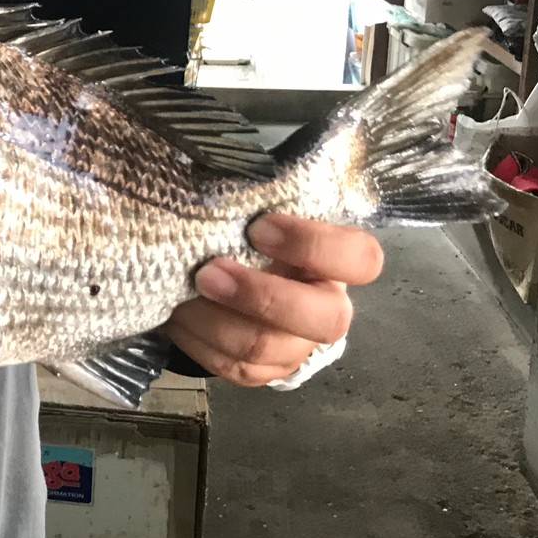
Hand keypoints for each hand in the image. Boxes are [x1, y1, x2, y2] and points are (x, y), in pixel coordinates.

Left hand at [163, 214, 383, 387]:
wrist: (230, 275)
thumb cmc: (244, 234)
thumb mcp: (255, 209)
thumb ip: (252, 195)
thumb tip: (213, 165)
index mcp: (335, 262)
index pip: (361, 258)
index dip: (313, 244)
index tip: (259, 227)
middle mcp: (326, 308)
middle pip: (324, 319)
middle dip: (261, 297)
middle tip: (208, 272)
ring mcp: (296, 347)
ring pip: (264, 348)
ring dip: (213, 320)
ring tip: (183, 291)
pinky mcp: (262, 373)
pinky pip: (231, 367)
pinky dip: (197, 341)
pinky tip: (176, 315)